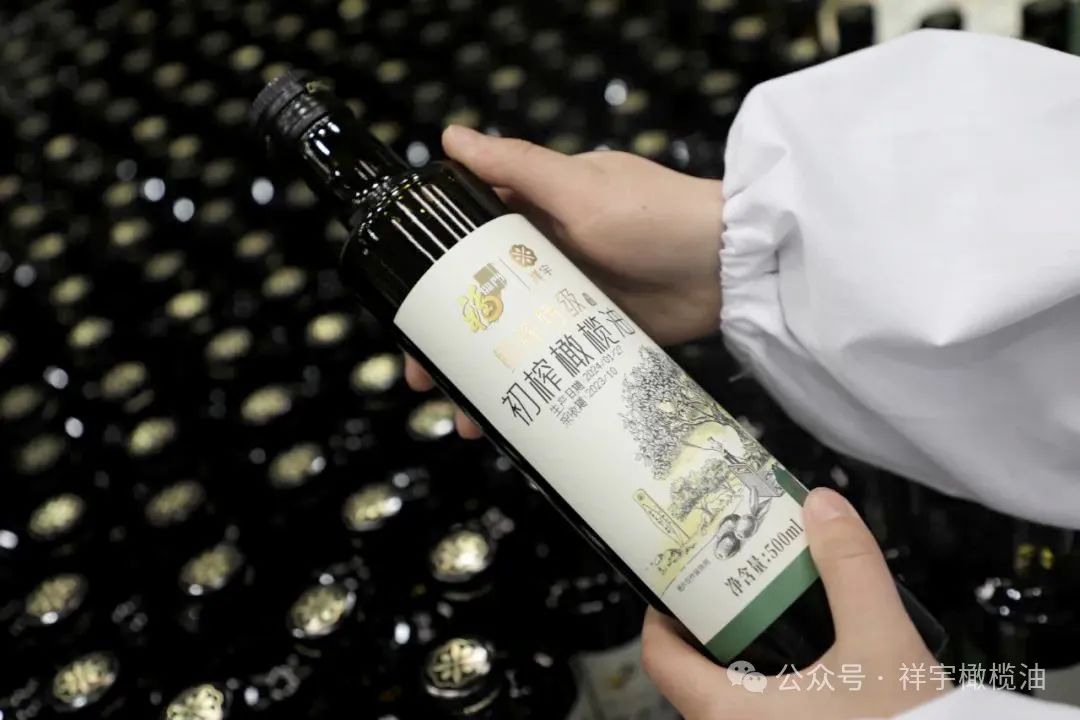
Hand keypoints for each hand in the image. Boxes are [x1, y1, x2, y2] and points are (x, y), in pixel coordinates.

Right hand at [405, 125, 725, 436]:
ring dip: (485, 376)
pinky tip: (512, 421)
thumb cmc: (654, 216)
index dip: (431, 275)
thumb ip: (517, 167)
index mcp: (536, 215)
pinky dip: (530, 389)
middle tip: (424, 378)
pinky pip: (553, 364)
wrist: (731, 267)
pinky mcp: (598, 336)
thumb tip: (451, 136)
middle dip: (450, 341)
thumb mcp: (578, 188)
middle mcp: (547, 258)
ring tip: (466, 417)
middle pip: (484, 302)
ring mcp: (572, 301)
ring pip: (514, 341)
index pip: (467, 243)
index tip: (404, 308)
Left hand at [642, 488, 948, 719]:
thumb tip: (822, 508)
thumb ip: (849, 568)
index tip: (683, 580)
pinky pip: (761, 716)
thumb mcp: (881, 640)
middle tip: (740, 585)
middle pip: (694, 671)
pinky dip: (774, 687)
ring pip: (730, 697)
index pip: (660, 654)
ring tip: (780, 617)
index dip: (665, 611)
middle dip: (715, 625)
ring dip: (747, 657)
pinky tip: (812, 665)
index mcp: (728, 712)